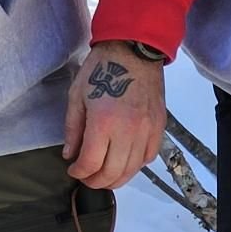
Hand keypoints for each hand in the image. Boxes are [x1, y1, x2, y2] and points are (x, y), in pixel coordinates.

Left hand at [62, 42, 166, 188]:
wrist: (134, 50)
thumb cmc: (101, 69)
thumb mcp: (77, 95)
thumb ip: (73, 129)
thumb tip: (70, 155)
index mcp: (103, 122)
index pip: (91, 163)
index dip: (79, 172)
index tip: (73, 170)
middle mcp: (128, 131)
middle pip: (113, 173)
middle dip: (96, 181)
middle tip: (86, 177)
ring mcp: (147, 131)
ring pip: (133, 170)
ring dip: (116, 178)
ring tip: (103, 174)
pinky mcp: (159, 127)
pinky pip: (149, 157)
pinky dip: (136, 166)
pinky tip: (124, 160)